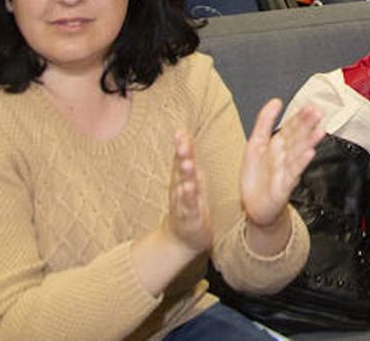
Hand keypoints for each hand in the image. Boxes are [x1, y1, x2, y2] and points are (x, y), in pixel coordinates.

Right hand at [164, 130, 213, 253]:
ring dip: (184, 175)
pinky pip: (188, 206)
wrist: (182, 238)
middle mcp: (180, 188)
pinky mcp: (189, 217)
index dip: (181, 144)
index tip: (181, 131)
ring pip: (183, 186)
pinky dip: (188, 197)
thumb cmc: (188, 204)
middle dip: (181, 155)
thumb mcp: (190, 177)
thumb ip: (187, 156)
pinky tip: (188, 188)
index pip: (181, 158)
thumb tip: (185, 133)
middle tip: (182, 142)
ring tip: (187, 162)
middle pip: (180, 169)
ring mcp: (183, 203)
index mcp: (182, 178)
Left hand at [241, 99, 323, 227]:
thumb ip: (265, 121)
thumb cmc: (256, 176)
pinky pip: (293, 172)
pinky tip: (309, 153)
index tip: (311, 106)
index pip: (291, 127)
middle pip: (297, 138)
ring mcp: (286, 170)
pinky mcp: (284, 185)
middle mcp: (285, 156)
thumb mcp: (255, 143)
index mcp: (278, 144)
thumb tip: (276, 101)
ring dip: (309, 142)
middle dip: (308, 125)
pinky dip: (301, 162)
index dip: (300, 116)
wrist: (253, 206)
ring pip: (298, 153)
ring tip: (319, 131)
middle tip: (319, 113)